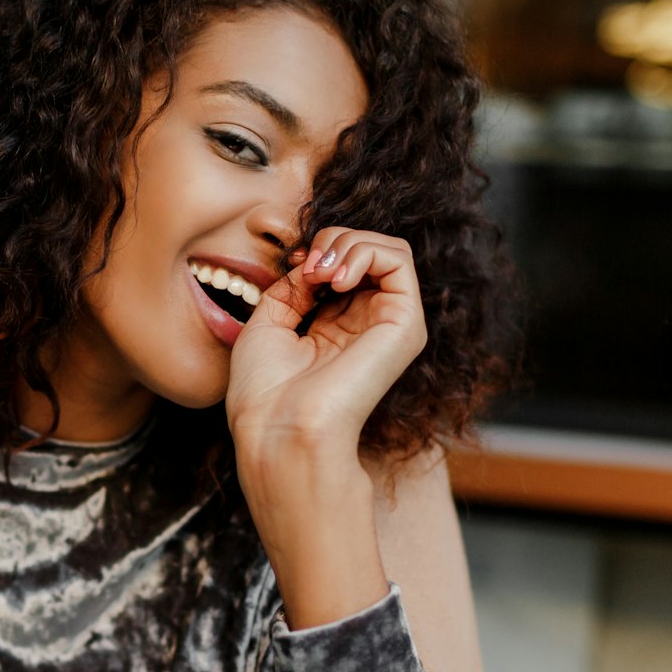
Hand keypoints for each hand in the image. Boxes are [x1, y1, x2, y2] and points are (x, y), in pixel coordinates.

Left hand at [224, 227, 423, 628]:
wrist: (279, 432)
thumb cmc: (265, 395)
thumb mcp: (267, 324)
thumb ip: (294, 286)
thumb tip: (315, 261)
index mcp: (334, 330)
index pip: (342, 266)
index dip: (316, 251)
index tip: (292, 267)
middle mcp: (366, 326)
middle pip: (368, 251)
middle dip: (333, 240)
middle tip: (307, 266)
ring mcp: (389, 325)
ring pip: (389, 249)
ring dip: (349, 241)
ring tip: (322, 270)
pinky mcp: (405, 326)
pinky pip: (399, 260)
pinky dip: (364, 250)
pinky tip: (335, 278)